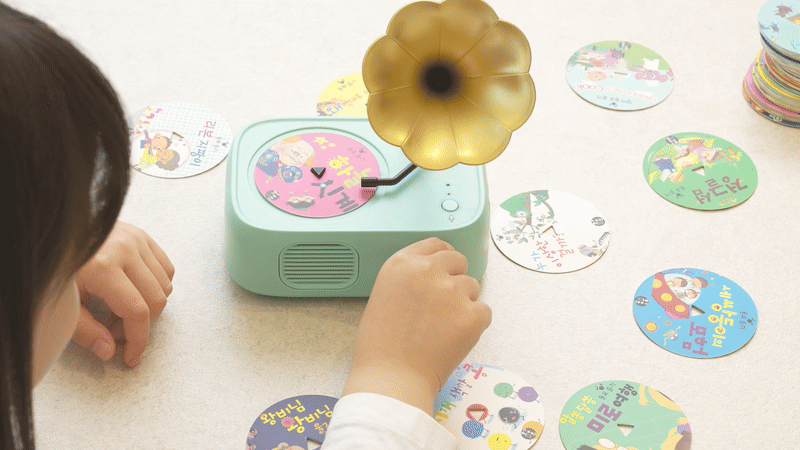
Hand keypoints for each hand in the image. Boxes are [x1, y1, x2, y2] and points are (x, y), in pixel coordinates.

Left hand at [72, 221, 174, 366]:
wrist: (54, 233)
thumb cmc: (58, 269)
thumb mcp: (65, 303)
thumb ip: (86, 331)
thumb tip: (109, 352)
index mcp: (103, 268)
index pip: (137, 311)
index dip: (138, 340)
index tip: (131, 357)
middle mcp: (125, 250)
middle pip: (156, 301)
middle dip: (142, 326)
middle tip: (118, 333)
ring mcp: (136, 240)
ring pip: (165, 286)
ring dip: (150, 307)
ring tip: (122, 312)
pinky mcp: (142, 236)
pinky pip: (166, 269)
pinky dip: (157, 287)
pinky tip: (135, 293)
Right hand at [340, 237, 490, 414]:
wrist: (391, 378)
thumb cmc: (380, 345)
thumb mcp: (385, 294)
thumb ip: (409, 279)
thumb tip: (435, 278)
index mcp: (403, 263)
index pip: (436, 244)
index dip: (443, 257)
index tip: (446, 268)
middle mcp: (429, 270)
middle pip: (459, 260)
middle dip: (456, 278)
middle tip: (445, 304)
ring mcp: (452, 291)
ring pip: (473, 286)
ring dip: (464, 302)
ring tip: (443, 328)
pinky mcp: (472, 314)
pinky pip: (484, 311)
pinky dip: (474, 324)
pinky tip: (454, 339)